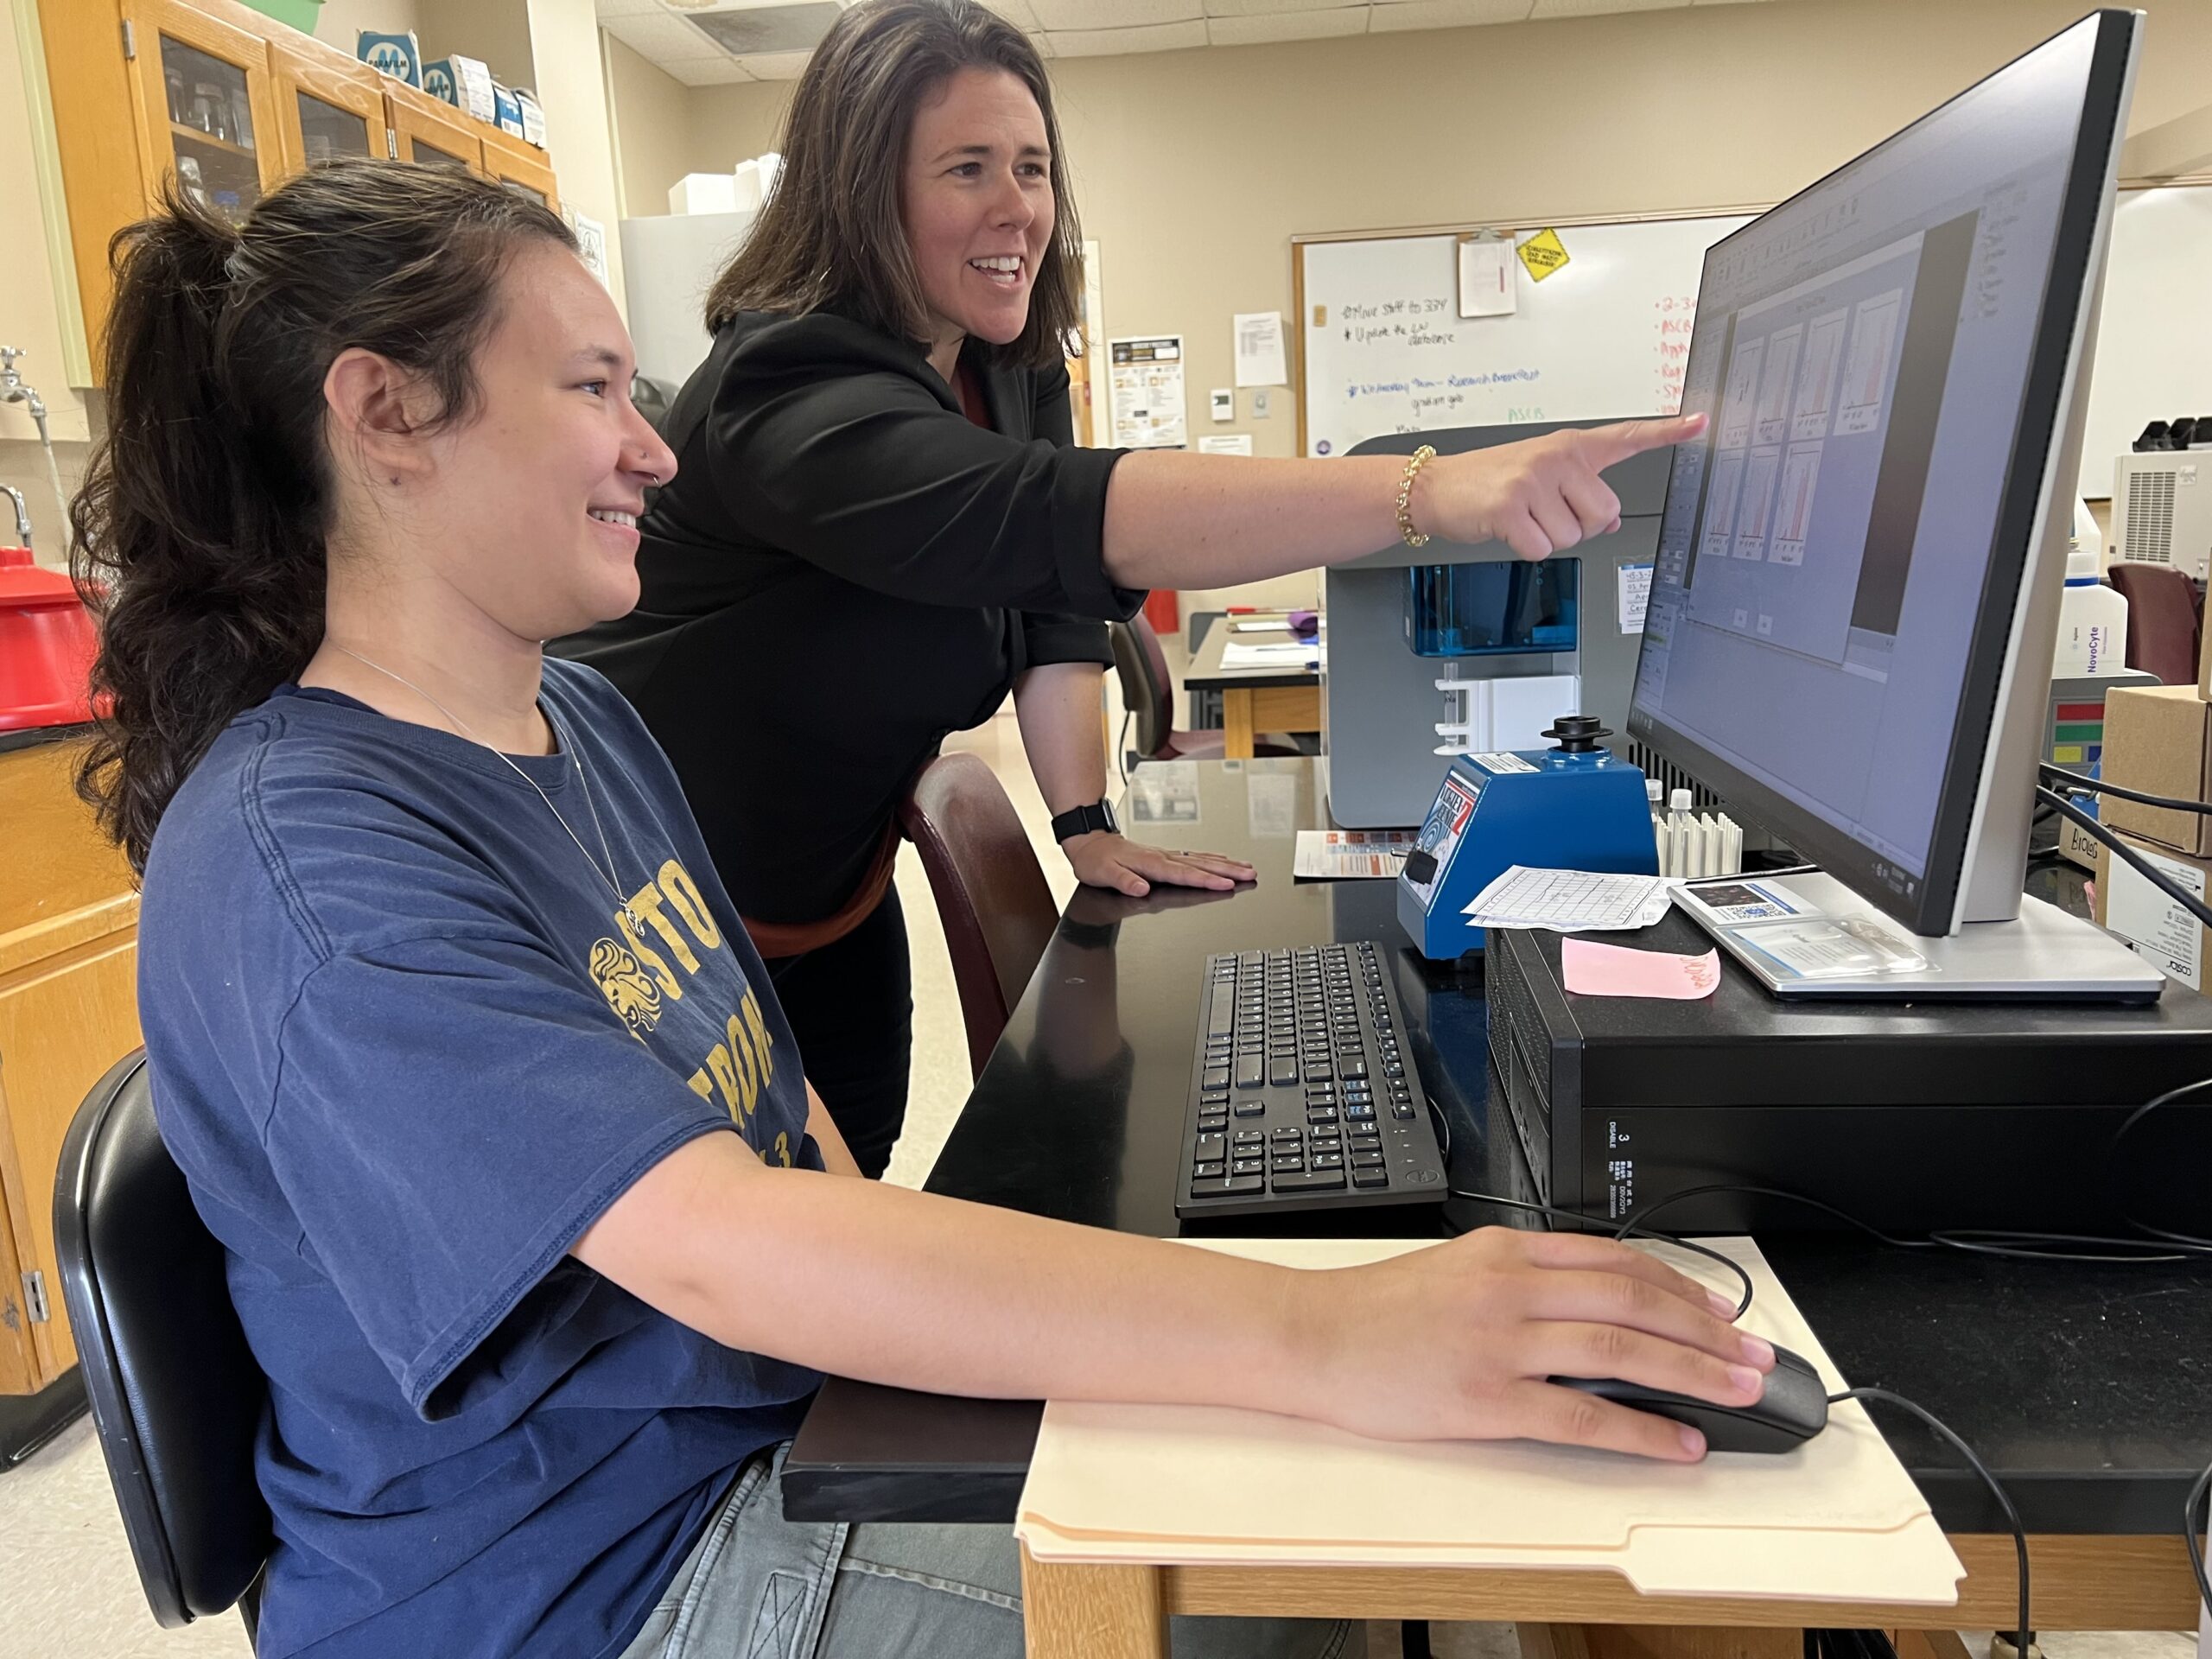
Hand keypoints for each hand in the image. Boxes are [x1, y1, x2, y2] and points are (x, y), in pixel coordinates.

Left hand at [1064, 831, 1254, 897]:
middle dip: (1228, 871)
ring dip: (1225, 864)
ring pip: (1202, 859)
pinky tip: (1222, 861)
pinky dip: (1211, 859)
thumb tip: (1141, 888)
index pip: (1184, 874)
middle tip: (1250, 875)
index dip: (1207, 880)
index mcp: (1151, 864)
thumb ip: (1125, 881)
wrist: (1090, 841)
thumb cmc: (1096, 860)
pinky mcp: (1165, 855)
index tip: (1227, 884)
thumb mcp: (1104, 873)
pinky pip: (1194, 856)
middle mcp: (1162, 857)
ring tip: (1246, 868)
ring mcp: (1166, 855)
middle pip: (1201, 865)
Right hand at [1290, 1226, 1774, 1460]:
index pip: (1616, 1259)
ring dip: (1691, 1370)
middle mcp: (1512, 1288)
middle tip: (1753, 1352)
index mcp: (1507, 1251)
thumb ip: (1523, 1276)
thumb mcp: (1457, 1267)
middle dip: (1705, 1327)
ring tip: (1737, 1389)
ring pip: (1620, 1348)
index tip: (1721, 1308)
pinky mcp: (1486, 1399)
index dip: (1681, 1284)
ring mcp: (1501, 1342)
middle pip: (1633, 1299)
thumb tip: (1594, 1300)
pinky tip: (1677, 1441)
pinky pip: (1580, 1414)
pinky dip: (1640, 1429)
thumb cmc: (1378, 1310)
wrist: (1312, 1337)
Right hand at [1415, 413, 1705, 561]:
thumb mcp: (1541, 478)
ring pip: (1574, 535)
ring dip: (1548, 538)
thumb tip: (1613, 519)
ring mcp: (1535, 480)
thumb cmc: (1488, 481)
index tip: (1700, 422)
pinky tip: (1509, 529)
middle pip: (1604, 512)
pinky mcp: (1513, 506)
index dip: (1667, 433)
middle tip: (1545, 513)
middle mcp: (1557, 457)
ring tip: (1523, 518)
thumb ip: (1581, 493)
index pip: (1626, 436)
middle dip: (1578, 525)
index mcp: (1570, 446)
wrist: (1436, 488)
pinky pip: (1543, 548)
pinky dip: (1526, 549)